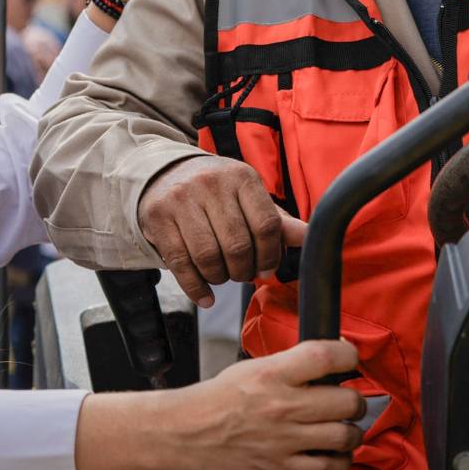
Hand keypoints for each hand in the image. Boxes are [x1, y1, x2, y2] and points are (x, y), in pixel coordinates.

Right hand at [138, 155, 305, 306]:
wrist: (166, 173)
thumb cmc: (218, 192)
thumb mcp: (248, 197)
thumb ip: (277, 221)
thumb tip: (309, 237)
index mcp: (242, 177)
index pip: (266, 225)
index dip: (271, 256)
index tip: (267, 269)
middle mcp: (211, 183)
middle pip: (237, 246)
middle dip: (243, 271)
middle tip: (242, 274)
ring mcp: (181, 198)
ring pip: (208, 257)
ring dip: (220, 278)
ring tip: (222, 275)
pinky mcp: (158, 216)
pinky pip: (180, 264)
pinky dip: (196, 288)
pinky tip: (206, 297)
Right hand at [157, 338, 364, 469]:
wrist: (184, 432)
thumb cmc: (216, 399)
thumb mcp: (251, 369)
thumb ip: (288, 366)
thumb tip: (324, 363)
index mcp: (273, 373)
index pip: (326, 357)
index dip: (348, 354)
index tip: (350, 358)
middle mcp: (282, 405)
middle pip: (346, 401)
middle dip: (354, 400)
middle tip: (348, 401)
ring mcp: (283, 439)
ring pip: (343, 435)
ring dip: (351, 432)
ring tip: (344, 429)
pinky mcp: (280, 467)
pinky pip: (327, 468)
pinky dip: (340, 462)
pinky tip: (335, 454)